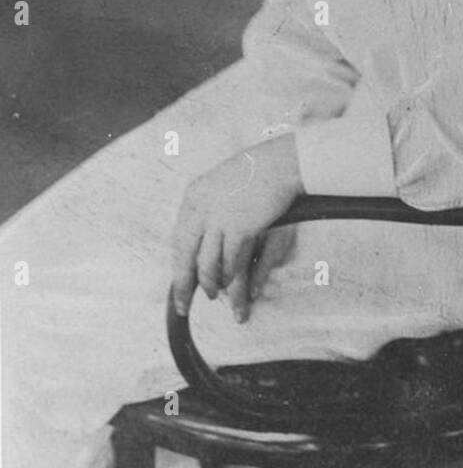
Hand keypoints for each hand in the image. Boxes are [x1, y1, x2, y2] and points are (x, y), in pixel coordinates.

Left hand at [171, 135, 302, 322]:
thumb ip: (208, 207)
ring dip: (211, 283)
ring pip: (207, 264)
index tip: (178, 285)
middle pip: (185, 257)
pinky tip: (232, 282)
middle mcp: (201, 208)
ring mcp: (219, 219)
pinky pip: (230, 262)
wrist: (281, 162)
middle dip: (183, 286)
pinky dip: (230, 275)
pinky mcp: (240, 228)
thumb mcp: (222, 183)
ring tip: (214, 295)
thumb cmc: (257, 171)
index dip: (178, 266)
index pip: (178, 240)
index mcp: (194, 196)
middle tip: (183, 306)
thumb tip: (202, 237)